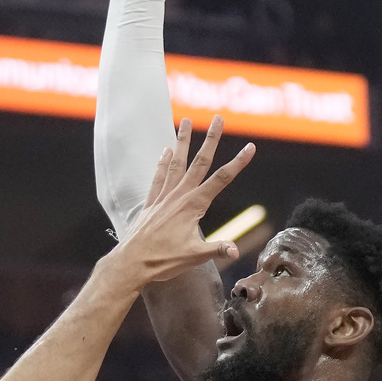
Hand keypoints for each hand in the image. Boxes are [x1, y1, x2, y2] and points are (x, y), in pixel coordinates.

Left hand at [108, 117, 254, 285]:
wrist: (131, 262)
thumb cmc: (163, 261)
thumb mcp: (194, 258)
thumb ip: (217, 250)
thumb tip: (236, 250)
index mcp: (194, 205)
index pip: (222, 179)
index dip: (238, 163)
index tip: (250, 147)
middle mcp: (179, 195)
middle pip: (200, 161)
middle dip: (211, 139)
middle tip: (218, 118)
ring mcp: (164, 197)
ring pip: (177, 162)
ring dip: (183, 141)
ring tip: (186, 121)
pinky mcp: (151, 203)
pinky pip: (159, 176)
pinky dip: (163, 162)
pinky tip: (166, 150)